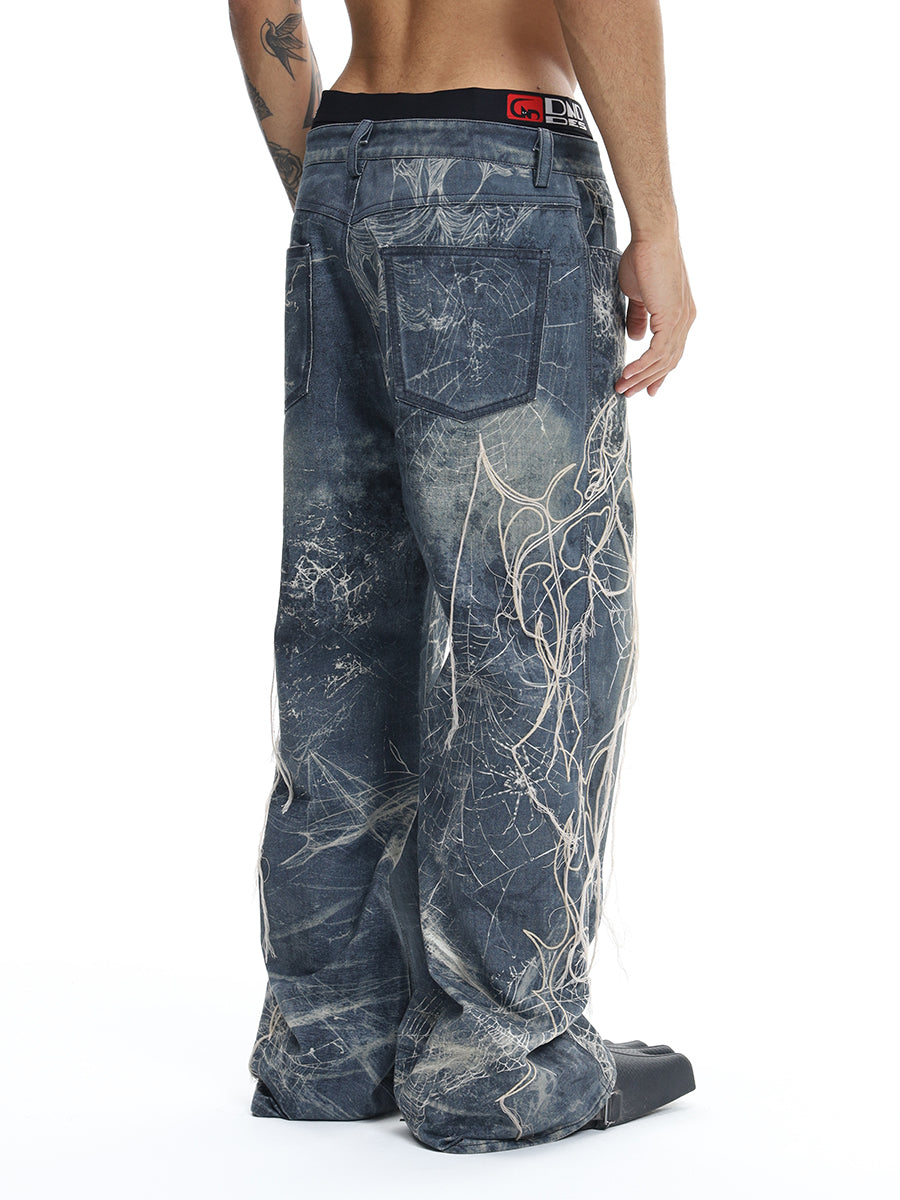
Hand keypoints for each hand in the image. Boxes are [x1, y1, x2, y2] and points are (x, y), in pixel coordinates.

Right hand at [614, 233, 695, 397]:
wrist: (653, 238)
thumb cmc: (644, 258)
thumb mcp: (638, 294)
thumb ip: (639, 316)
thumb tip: (634, 337)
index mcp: (680, 315)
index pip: (671, 351)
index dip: (658, 372)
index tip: (647, 388)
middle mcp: (685, 320)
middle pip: (669, 361)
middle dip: (648, 380)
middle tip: (628, 393)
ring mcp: (681, 320)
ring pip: (663, 361)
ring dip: (641, 377)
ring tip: (623, 387)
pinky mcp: (672, 318)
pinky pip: (657, 352)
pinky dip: (642, 366)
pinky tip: (628, 373)